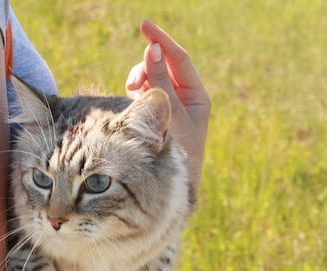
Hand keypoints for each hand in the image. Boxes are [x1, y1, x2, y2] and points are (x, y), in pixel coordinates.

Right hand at [126, 20, 210, 192]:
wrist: (170, 189)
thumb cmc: (176, 153)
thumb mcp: (168, 113)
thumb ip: (159, 81)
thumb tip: (152, 49)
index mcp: (197, 96)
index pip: (179, 59)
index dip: (162, 41)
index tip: (144, 26)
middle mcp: (184, 99)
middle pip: (163, 66)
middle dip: (146, 66)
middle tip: (133, 82)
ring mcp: (168, 107)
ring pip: (151, 79)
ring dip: (139, 80)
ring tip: (131, 93)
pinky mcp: (154, 116)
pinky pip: (143, 94)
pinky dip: (135, 92)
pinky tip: (130, 100)